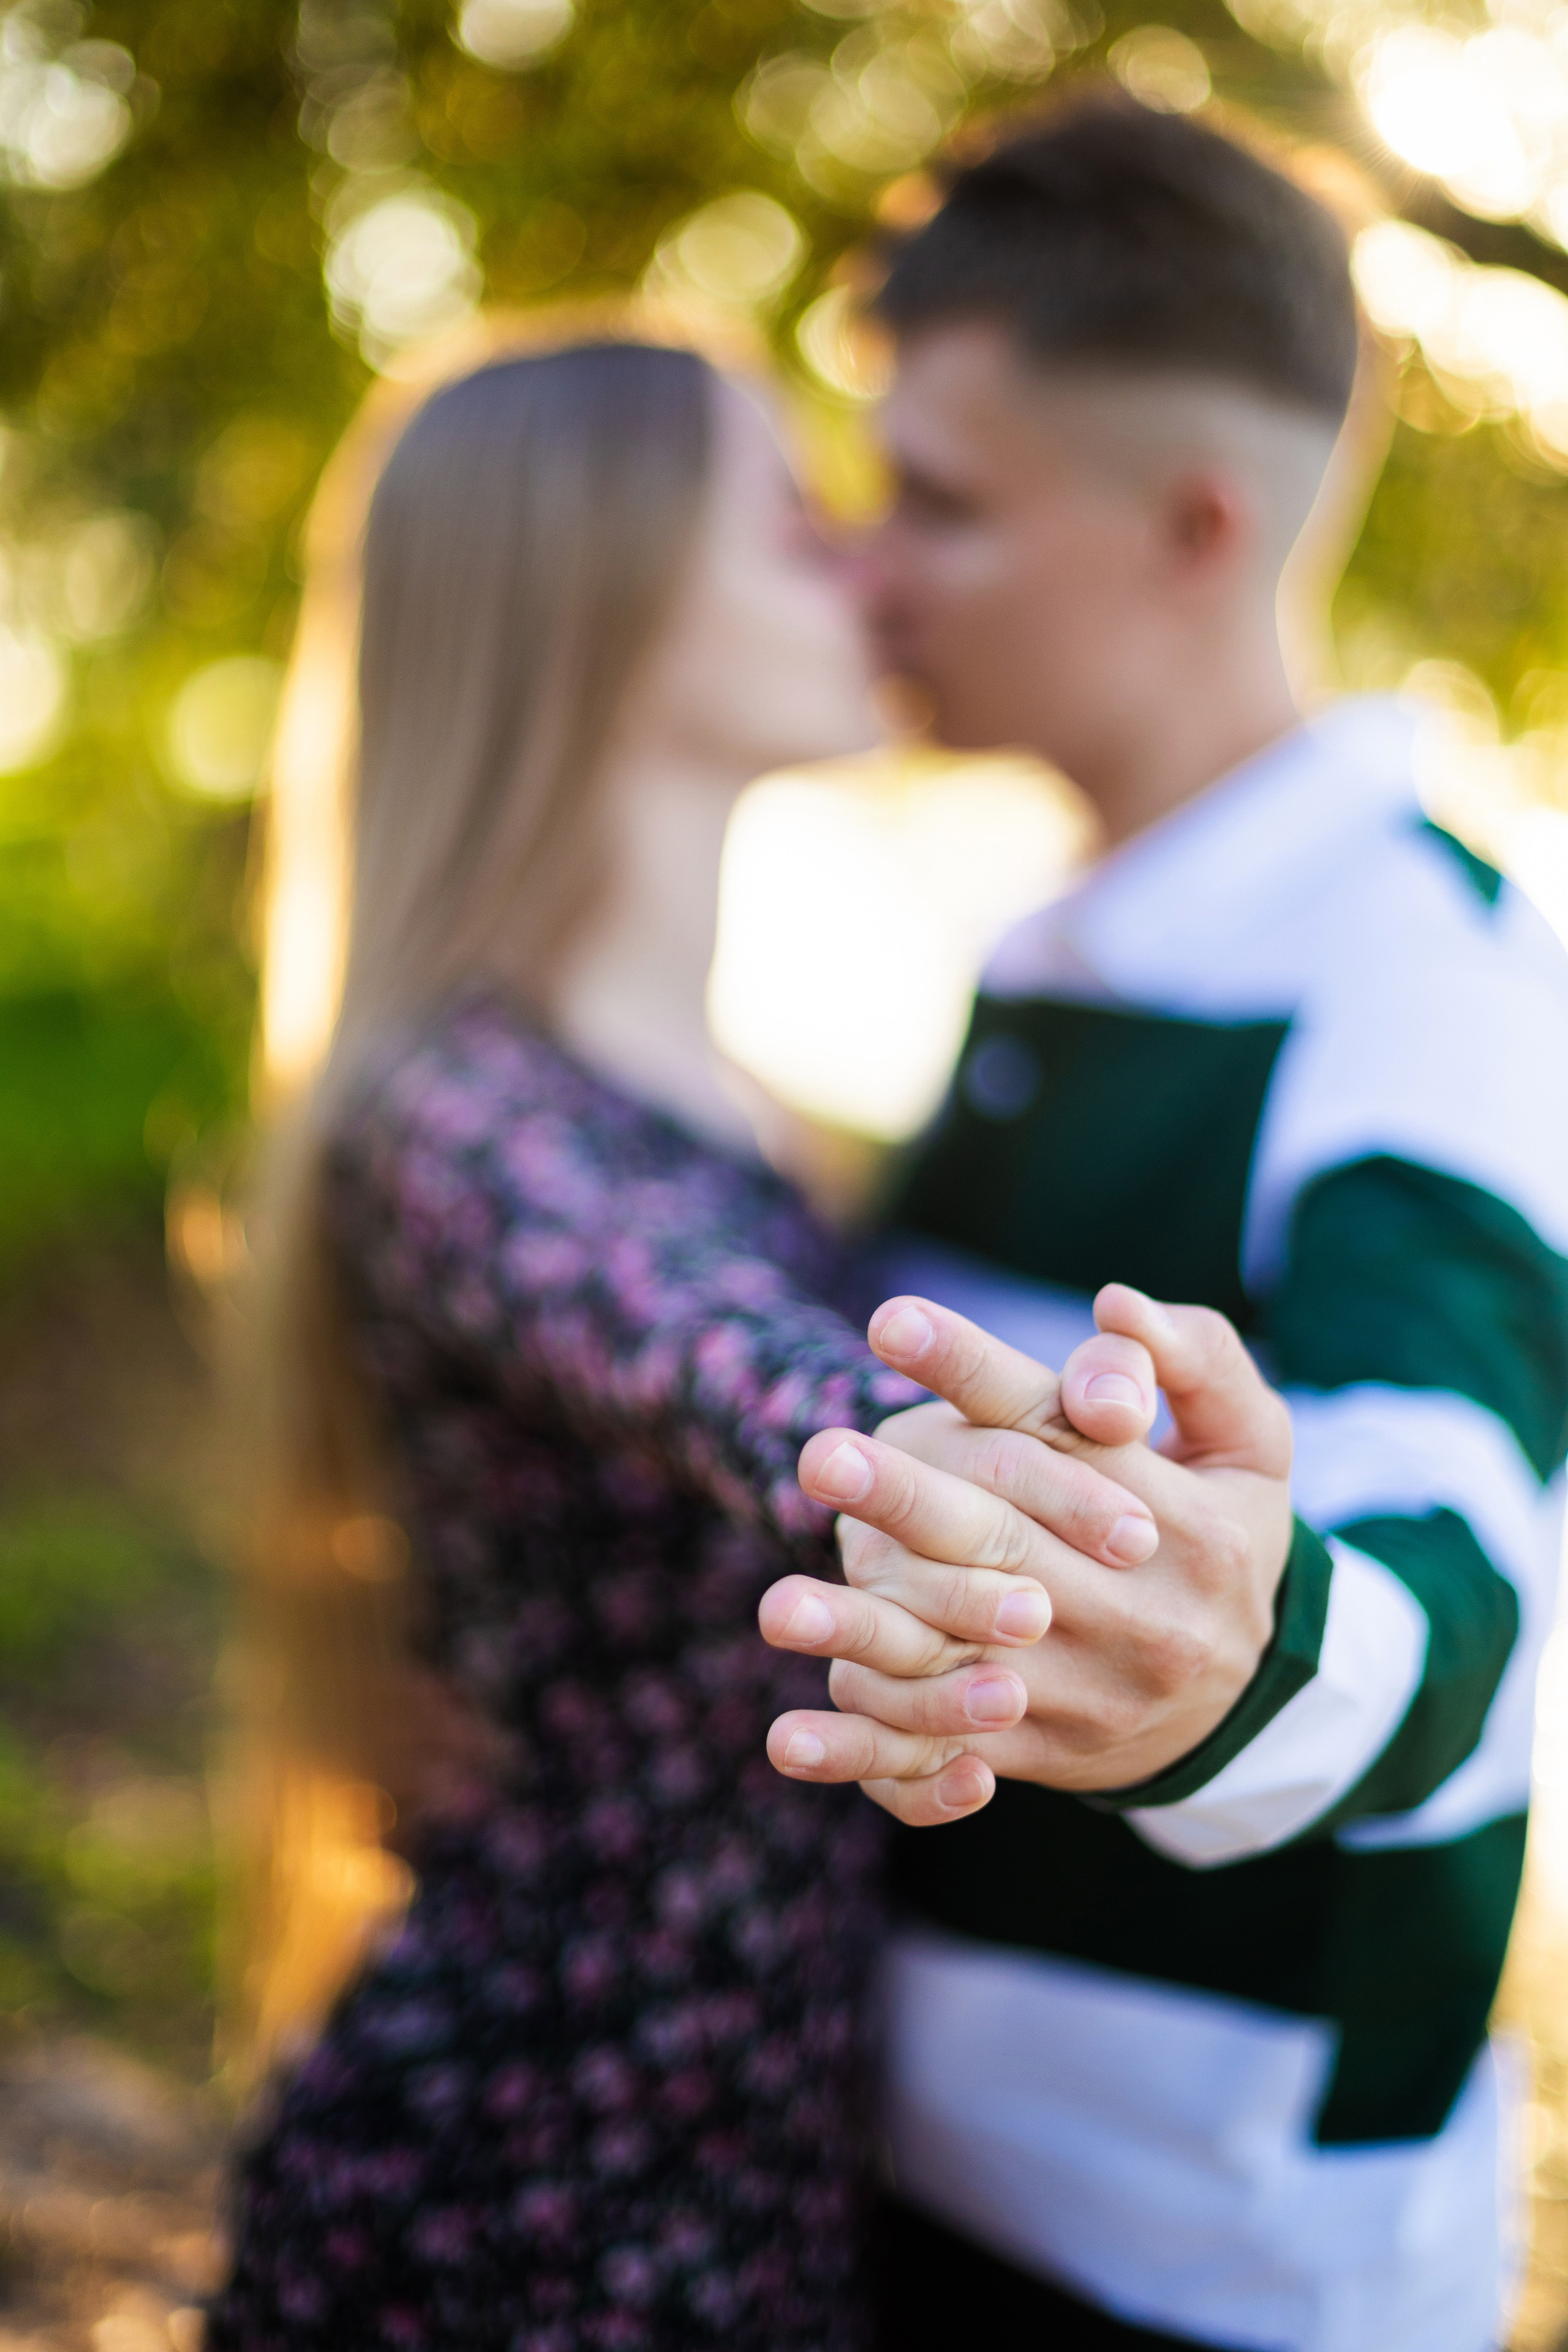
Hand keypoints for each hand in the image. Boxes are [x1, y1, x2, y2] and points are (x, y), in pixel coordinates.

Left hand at [760, 1286, 1292, 1826]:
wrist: (1258, 1702)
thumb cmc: (1229, 1539)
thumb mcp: (1249, 1443)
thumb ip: (1192, 1359)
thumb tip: (1114, 1304)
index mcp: (1182, 1517)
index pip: (1063, 1431)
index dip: (973, 1370)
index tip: (888, 1320)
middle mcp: (1134, 1608)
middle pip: (1001, 1540)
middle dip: (905, 1499)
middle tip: (820, 1454)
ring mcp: (1084, 1689)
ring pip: (958, 1655)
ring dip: (861, 1632)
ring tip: (778, 1605)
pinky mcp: (1038, 1748)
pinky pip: (940, 1755)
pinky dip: (864, 1752)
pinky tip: (790, 1738)